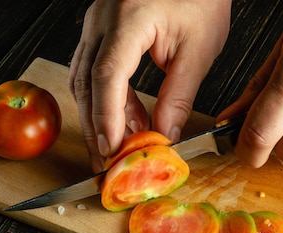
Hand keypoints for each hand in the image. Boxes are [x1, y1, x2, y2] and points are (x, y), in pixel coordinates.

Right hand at [69, 0, 230, 171]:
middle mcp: (103, 20)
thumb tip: (165, 135)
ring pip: (84, 80)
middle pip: (86, 83)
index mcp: (129, 19)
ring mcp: (97, 24)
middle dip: (96, 128)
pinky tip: (129, 120)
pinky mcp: (101, 31)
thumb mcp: (198, 49)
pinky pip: (94, 71)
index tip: (112, 150)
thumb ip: (179, 95)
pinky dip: (109, 100)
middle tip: (107, 163)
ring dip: (99, 117)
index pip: (108, 75)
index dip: (107, 118)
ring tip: (120, 147)